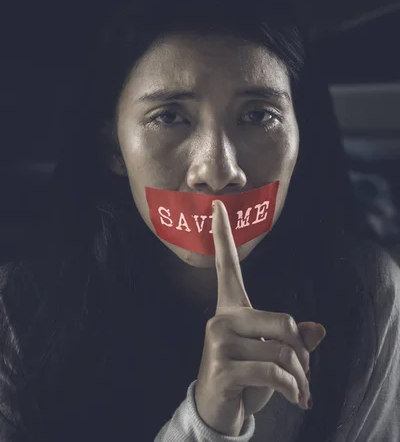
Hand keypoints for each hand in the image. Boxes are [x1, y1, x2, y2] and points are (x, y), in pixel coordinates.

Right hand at [194, 199, 325, 436]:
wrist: (218, 411)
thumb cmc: (246, 378)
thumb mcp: (272, 356)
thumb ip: (292, 339)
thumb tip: (319, 331)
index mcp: (231, 309)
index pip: (228, 266)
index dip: (222, 235)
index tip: (218, 206)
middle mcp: (221, 319)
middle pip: (284, 321)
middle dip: (303, 354)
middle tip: (307, 376)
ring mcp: (218, 341)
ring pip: (282, 350)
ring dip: (301, 378)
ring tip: (301, 394)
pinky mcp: (221, 366)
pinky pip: (273, 371)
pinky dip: (293, 389)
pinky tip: (295, 400)